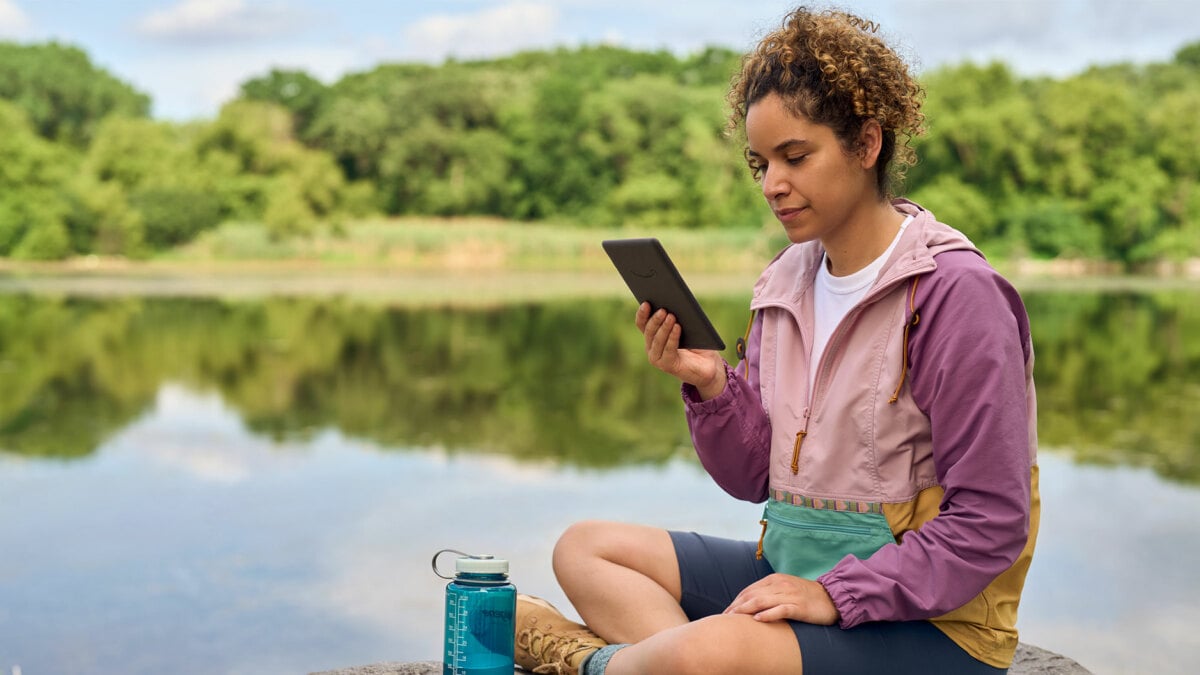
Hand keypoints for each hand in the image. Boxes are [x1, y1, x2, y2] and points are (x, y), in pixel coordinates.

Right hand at [636, 303, 725, 399]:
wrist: (708, 364)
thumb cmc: (697, 343)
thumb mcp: (686, 326)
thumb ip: (677, 317)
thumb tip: (674, 303)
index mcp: (652, 336)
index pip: (642, 323)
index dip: (642, 313)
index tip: (646, 302)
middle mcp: (651, 347)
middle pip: (649, 331)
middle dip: (655, 319)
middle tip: (663, 309)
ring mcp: (657, 357)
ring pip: (657, 340)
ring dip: (664, 327)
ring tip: (671, 316)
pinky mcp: (667, 365)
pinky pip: (668, 350)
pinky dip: (673, 337)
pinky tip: (677, 327)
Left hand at [723, 573, 839, 624]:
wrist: (832, 598)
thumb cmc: (806, 596)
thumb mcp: (785, 589)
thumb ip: (769, 593)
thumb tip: (750, 604)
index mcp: (775, 579)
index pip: (749, 590)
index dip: (736, 601)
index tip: (726, 612)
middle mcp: (780, 585)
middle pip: (752, 595)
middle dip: (736, 606)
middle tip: (724, 618)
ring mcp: (790, 595)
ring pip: (762, 601)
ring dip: (745, 609)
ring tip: (733, 618)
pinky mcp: (799, 607)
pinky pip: (781, 610)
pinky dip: (768, 614)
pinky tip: (757, 619)